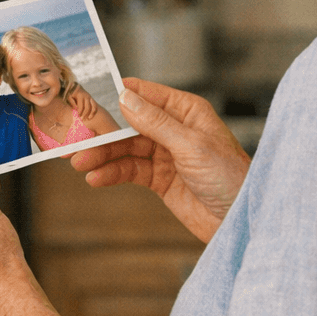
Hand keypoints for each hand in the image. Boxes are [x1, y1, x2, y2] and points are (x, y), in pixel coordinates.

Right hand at [69, 78, 249, 242]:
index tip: (89, 97)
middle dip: (103, 133)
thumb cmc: (230, 176)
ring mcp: (166, 154)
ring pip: (126, 150)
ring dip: (103, 156)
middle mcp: (174, 129)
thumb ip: (156, 123)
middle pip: (130, 125)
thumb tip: (126, 98)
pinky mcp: (161, 179)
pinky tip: (96, 178)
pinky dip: (112, 174)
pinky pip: (131, 171)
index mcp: (186, 111)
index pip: (146, 95)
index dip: (118, 95)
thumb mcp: (191, 145)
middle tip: (76, 137)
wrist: (240, 220)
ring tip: (79, 163)